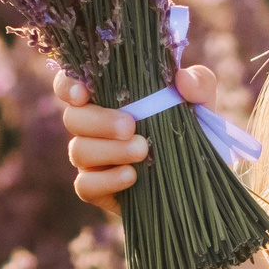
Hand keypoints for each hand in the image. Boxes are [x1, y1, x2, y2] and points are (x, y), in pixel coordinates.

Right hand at [53, 65, 216, 217]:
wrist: (200, 173)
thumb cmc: (191, 126)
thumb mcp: (201, 101)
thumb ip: (198, 82)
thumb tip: (182, 79)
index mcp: (106, 97)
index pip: (70, 85)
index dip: (68, 86)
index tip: (83, 93)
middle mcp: (91, 126)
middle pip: (73, 119)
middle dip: (99, 121)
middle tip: (130, 126)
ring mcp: (92, 158)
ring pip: (78, 151)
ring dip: (109, 150)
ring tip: (142, 150)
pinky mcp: (98, 188)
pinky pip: (86, 185)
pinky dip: (107, 180)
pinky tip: (132, 176)